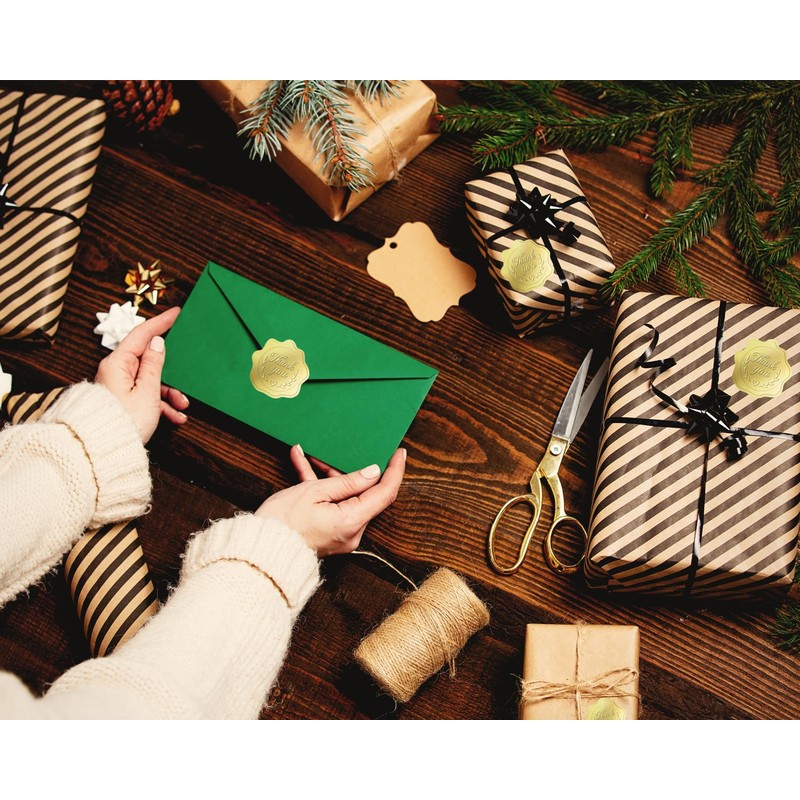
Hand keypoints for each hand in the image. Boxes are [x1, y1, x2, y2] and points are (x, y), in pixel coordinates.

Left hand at [95, 306, 189, 442]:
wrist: (104, 451)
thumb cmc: (124, 421)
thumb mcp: (147, 390)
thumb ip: (154, 364)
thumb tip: (157, 342)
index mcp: (117, 363)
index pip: (141, 334)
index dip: (160, 323)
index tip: (176, 313)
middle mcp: (115, 371)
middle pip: (148, 360)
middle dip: (171, 371)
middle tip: (188, 373)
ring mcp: (118, 387)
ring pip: (150, 381)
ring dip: (169, 392)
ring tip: (183, 406)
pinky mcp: (122, 401)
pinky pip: (146, 396)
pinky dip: (161, 405)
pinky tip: (175, 417)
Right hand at [255, 445, 406, 555]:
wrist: (258, 552)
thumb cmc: (282, 522)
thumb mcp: (314, 492)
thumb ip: (348, 481)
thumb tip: (373, 472)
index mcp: (352, 521)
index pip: (384, 493)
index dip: (394, 471)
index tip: (398, 452)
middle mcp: (352, 531)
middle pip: (364, 494)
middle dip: (351, 470)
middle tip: (344, 450)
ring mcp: (341, 533)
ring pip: (345, 497)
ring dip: (330, 476)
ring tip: (312, 455)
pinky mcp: (329, 532)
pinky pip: (331, 506)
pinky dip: (320, 488)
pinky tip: (302, 464)